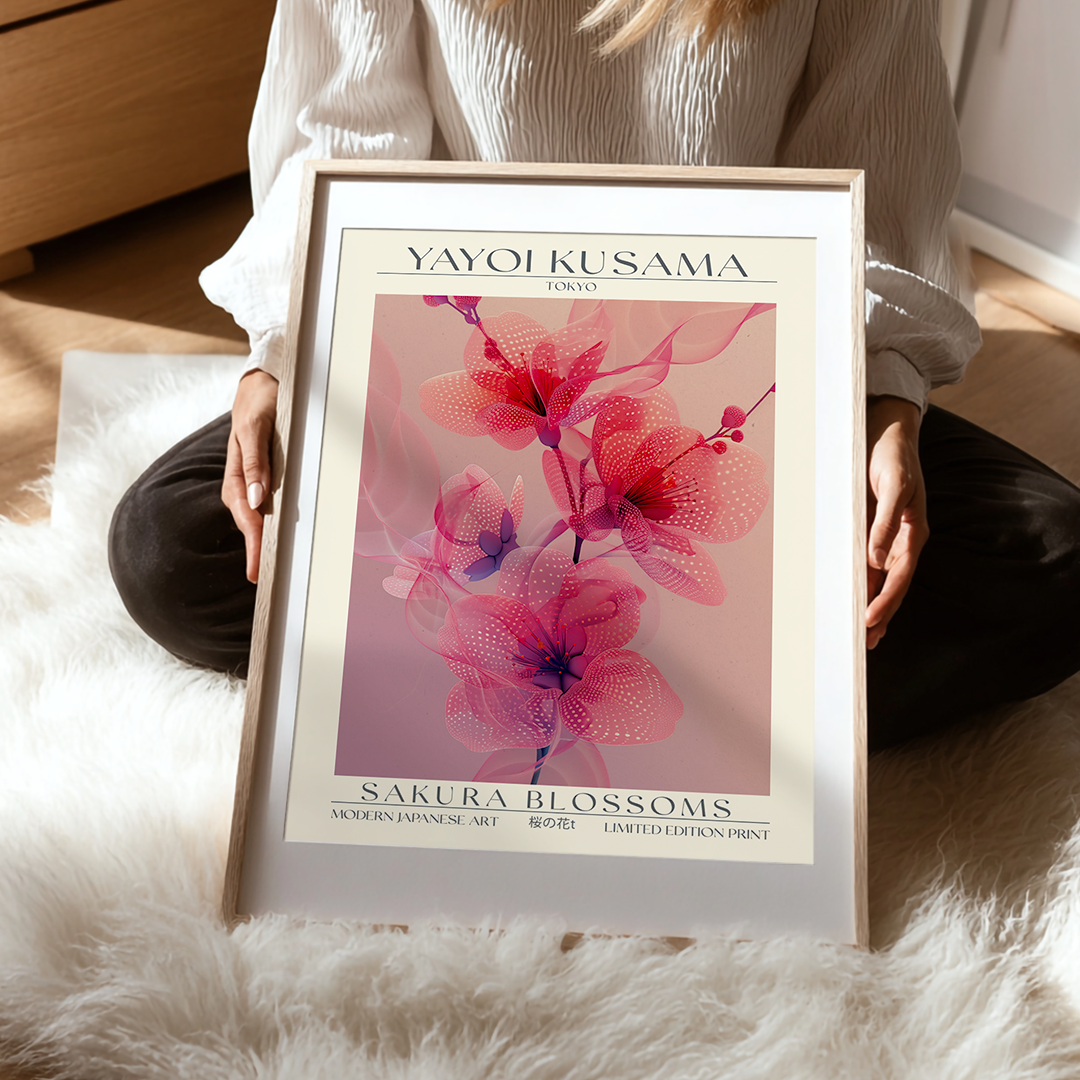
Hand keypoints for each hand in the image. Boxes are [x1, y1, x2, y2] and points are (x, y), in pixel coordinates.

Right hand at [223, 369, 278, 583]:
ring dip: (263, 541)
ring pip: (258, 516)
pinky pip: (269, 505)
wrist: (264, 380)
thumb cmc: (260, 400)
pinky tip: (280, 537)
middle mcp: (245, 480)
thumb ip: (255, 460)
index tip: (256, 570)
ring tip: (271, 568)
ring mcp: (255, 479)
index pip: (246, 516)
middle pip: (250, 522)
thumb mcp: (257, 425)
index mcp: (238, 472)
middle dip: (257, 551)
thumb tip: (256, 499)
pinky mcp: (267, 475)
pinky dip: (272, 523)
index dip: (252, 544)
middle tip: (264, 580)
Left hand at [865, 396, 928, 649]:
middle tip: (862, 645)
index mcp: (913, 533)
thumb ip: (886, 521)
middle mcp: (901, 540)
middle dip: (879, 615)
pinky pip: (865, 563)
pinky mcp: (872, 529)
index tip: (869, 622)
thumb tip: (876, 559)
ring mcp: (887, 537)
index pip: (899, 576)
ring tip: (859, 636)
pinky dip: (859, 583)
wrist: (888, 431)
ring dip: (869, 605)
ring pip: (878, 579)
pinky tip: (850, 598)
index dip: (885, 600)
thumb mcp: (893, 484)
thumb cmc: (892, 455)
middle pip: (890, 585)